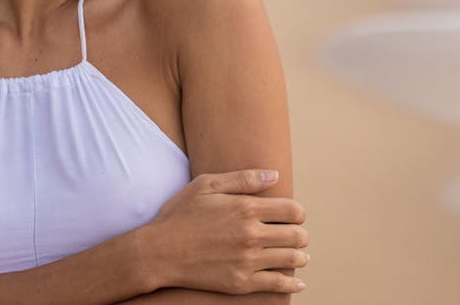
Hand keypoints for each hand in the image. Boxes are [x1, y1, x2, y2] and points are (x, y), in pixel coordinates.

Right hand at [142, 169, 307, 294]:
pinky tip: (297, 281)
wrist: (159, 252)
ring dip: (299, 256)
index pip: (292, 211)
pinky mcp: (241, 283)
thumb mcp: (206, 185)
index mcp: (245, 208)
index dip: (298, 212)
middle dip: (300, 234)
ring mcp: (247, 261)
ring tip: (299, 255)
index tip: (294, 215)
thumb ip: (243, 179)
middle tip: (296, 235)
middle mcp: (251, 235)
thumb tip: (274, 175)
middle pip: (296, 235)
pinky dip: (292, 282)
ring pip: (291, 259)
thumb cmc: (180, 214)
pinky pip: (278, 284)